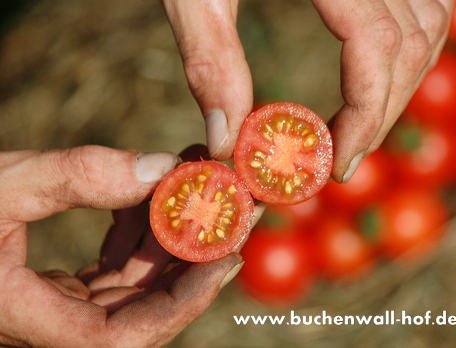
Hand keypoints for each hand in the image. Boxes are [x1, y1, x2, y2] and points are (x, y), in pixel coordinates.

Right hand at [0, 145, 247, 347]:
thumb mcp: (0, 184)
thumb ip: (77, 177)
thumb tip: (160, 167)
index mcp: (27, 320)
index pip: (126, 336)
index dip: (183, 301)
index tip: (225, 256)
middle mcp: (49, 324)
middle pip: (145, 308)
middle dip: (193, 259)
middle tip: (233, 210)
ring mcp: (57, 307)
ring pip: (136, 285)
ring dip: (171, 238)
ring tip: (201, 187)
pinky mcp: (59, 286)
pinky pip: (116, 268)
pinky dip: (141, 233)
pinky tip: (157, 194)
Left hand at [161, 0, 454, 181]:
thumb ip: (210, 59)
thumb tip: (226, 142)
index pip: (376, 45)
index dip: (366, 114)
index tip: (337, 164)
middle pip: (412, 41)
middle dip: (382, 110)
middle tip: (344, 155)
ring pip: (428, 22)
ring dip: (400, 83)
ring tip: (360, 126)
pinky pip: (422, 0)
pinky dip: (409, 44)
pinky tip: (380, 73)